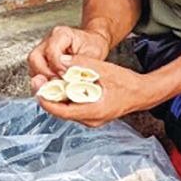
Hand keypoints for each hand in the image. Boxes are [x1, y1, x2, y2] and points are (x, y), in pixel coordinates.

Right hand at [28, 24, 111, 86]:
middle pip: (35, 58)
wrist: (92, 42)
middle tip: (57, 84)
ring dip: (43, 78)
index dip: (57, 66)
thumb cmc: (93, 44)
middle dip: (45, 74)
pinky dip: (44, 80)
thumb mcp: (93, 53)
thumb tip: (70, 76)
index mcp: (61, 34)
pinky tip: (54, 85)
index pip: (51, 51)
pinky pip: (36, 71)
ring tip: (56, 86)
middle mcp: (48, 40)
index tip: (65, 76)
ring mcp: (42, 50)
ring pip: (33, 66)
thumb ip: (81, 64)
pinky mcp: (42, 60)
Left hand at [33, 58, 155, 126]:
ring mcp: (91, 120)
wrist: (142, 93)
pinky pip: (73, 108)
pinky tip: (62, 85)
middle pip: (61, 111)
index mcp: (95, 111)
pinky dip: (66, 97)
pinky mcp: (91, 116)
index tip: (39, 88)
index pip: (63, 111)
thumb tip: (62, 60)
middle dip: (48, 96)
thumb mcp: (105, 70)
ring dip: (56, 96)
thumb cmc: (128, 84)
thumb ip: (82, 64)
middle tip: (38, 81)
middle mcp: (91, 120)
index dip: (47, 100)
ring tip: (47, 81)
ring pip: (66, 110)